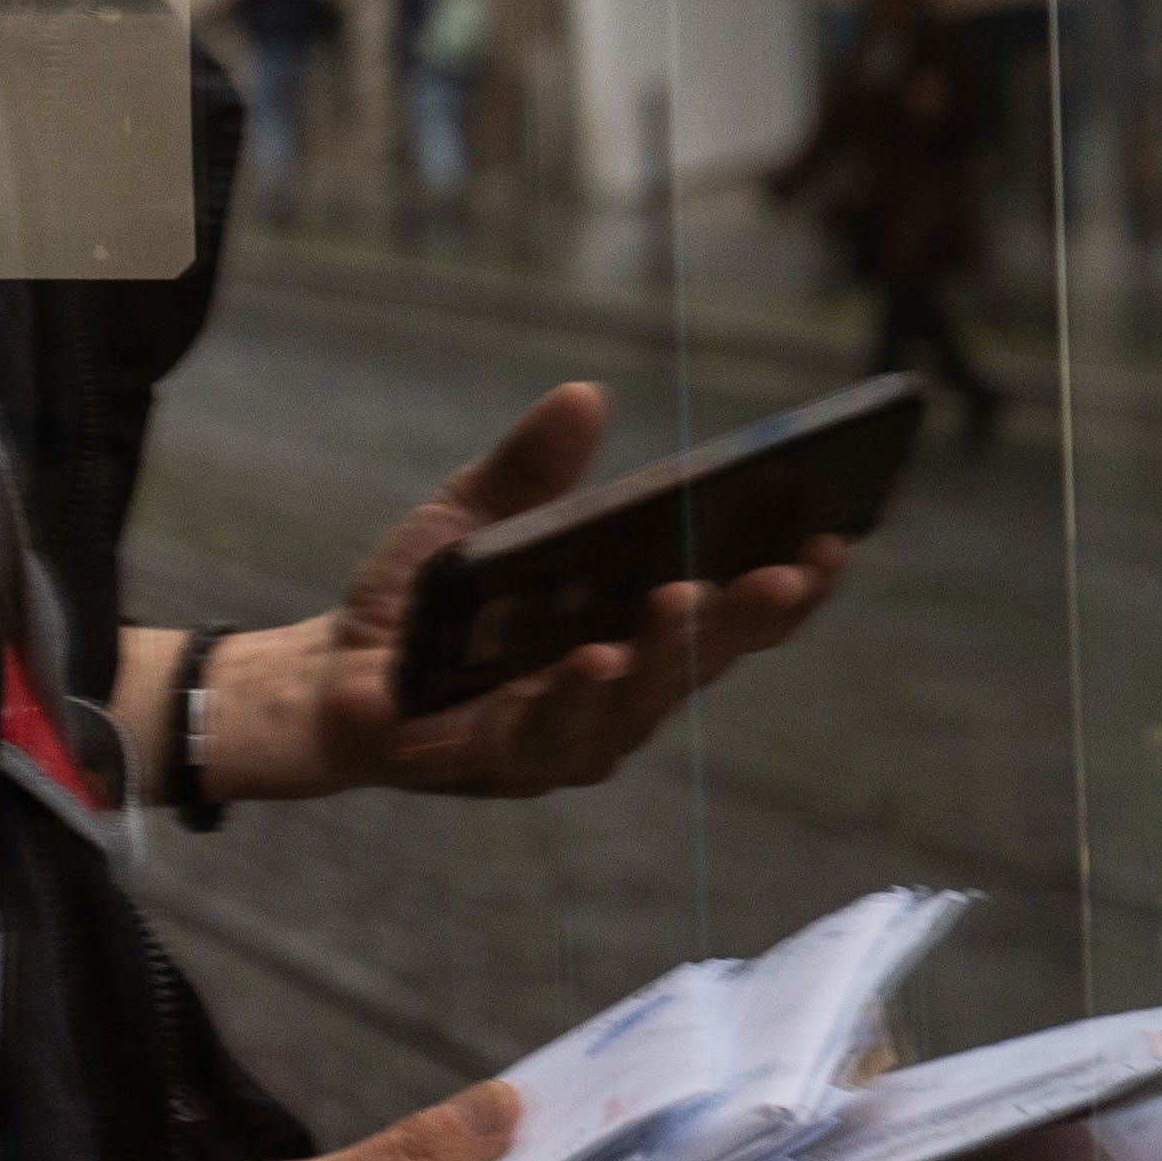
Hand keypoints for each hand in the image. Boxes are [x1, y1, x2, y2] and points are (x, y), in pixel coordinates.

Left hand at [209, 382, 851, 800]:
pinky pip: (544, 735)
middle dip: (747, 618)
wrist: (324, 677)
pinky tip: (591, 659)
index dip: (787, 586)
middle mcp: (614, 696)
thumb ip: (528, 470)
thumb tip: (583, 394)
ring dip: (661, 655)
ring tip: (682, 601)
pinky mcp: (497, 766)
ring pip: (632, 705)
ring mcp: (563, 739)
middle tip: (787, 570)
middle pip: (697, 663)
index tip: (837, 537)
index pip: (726, 615)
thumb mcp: (470, 517)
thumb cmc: (420, 605)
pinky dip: (571, 696)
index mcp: (629, 636)